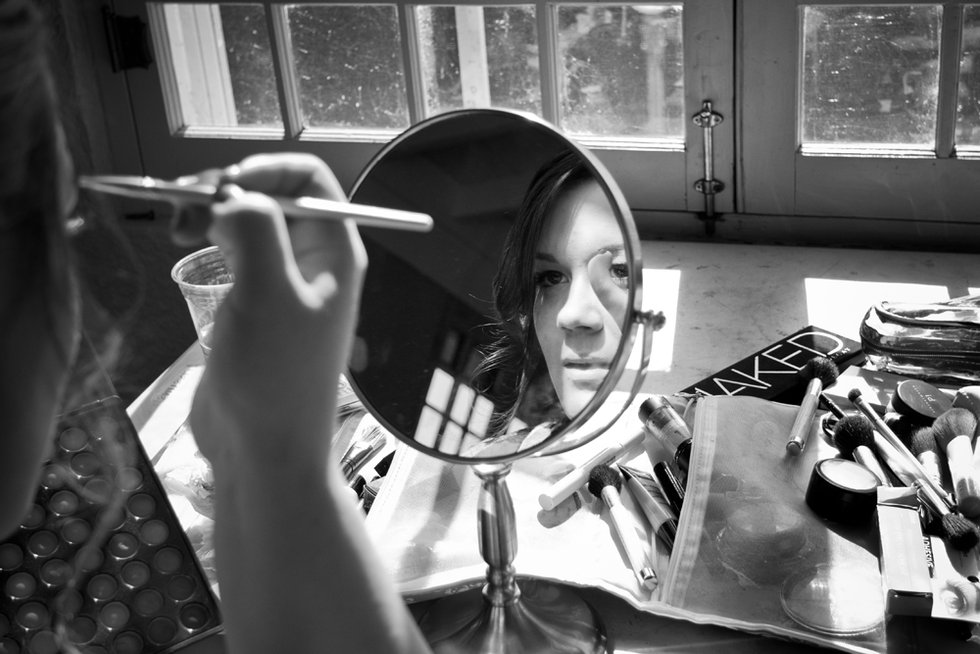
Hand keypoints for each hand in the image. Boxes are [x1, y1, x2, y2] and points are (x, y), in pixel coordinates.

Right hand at [178, 153, 365, 470]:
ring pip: (248, 221)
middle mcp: (314, 261)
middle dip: (228, 189)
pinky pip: (234, 251)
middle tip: (183, 206)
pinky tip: (186, 243)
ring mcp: (283, 282)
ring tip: (178, 225)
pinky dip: (208, 238)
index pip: (310, 180)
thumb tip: (233, 194)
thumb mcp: (268, 294)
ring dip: (212, 211)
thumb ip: (255, 230)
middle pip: (273, 195)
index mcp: (335, 252)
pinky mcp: (253, 303)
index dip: (266, 169)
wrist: (264, 449)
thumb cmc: (276, 376)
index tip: (223, 186)